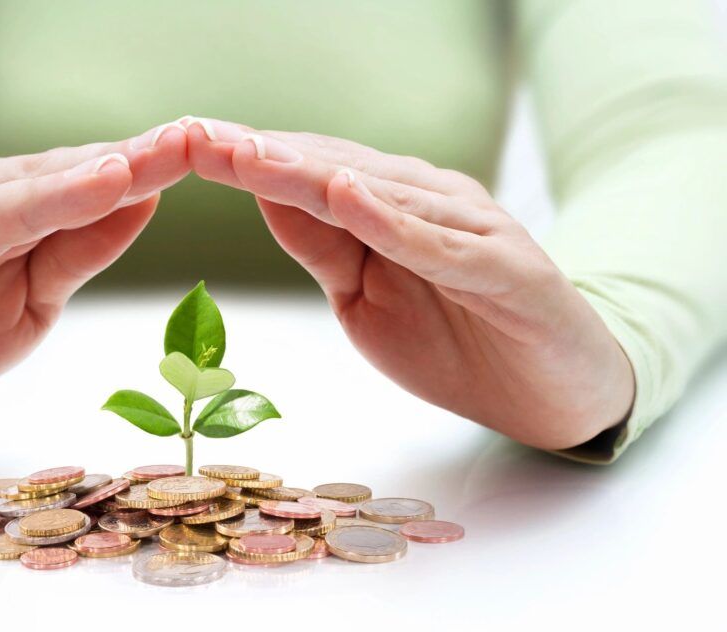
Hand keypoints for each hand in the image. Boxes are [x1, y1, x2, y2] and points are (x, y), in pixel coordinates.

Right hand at [0, 122, 188, 440]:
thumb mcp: (30, 300)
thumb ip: (76, 253)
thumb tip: (144, 202)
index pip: (72, 179)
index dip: (135, 163)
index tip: (197, 145)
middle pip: (36, 186)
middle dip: (109, 167)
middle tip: (174, 146)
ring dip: (42, 200)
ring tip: (106, 181)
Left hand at [184, 117, 633, 448]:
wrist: (554, 391)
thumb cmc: (457, 340)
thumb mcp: (365, 297)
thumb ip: (323, 248)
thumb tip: (264, 198)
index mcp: (389, 206)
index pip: (305, 174)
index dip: (245, 160)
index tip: (181, 145)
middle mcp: (427, 200)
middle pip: (331, 170)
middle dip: (259, 155)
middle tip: (194, 136)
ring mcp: (469, 228)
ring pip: (378, 194)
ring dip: (308, 174)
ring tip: (248, 156)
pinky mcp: (506, 268)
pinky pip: (440, 244)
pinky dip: (393, 221)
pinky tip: (347, 196)